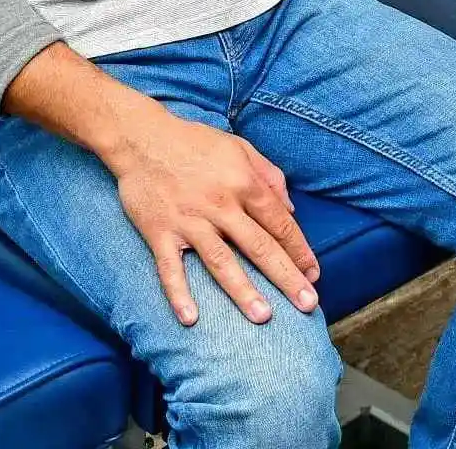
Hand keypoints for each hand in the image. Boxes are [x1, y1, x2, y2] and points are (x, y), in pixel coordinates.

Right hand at [107, 106, 320, 326]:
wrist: (141, 137)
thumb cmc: (194, 142)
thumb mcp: (240, 147)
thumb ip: (269, 175)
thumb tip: (290, 209)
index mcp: (243, 183)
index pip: (279, 223)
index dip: (299, 251)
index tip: (314, 274)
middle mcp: (220, 205)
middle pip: (259, 247)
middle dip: (286, 278)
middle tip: (308, 306)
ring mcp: (189, 221)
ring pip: (221, 261)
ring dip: (243, 291)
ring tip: (263, 316)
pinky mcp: (160, 232)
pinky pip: (170, 268)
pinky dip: (179, 293)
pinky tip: (190, 318)